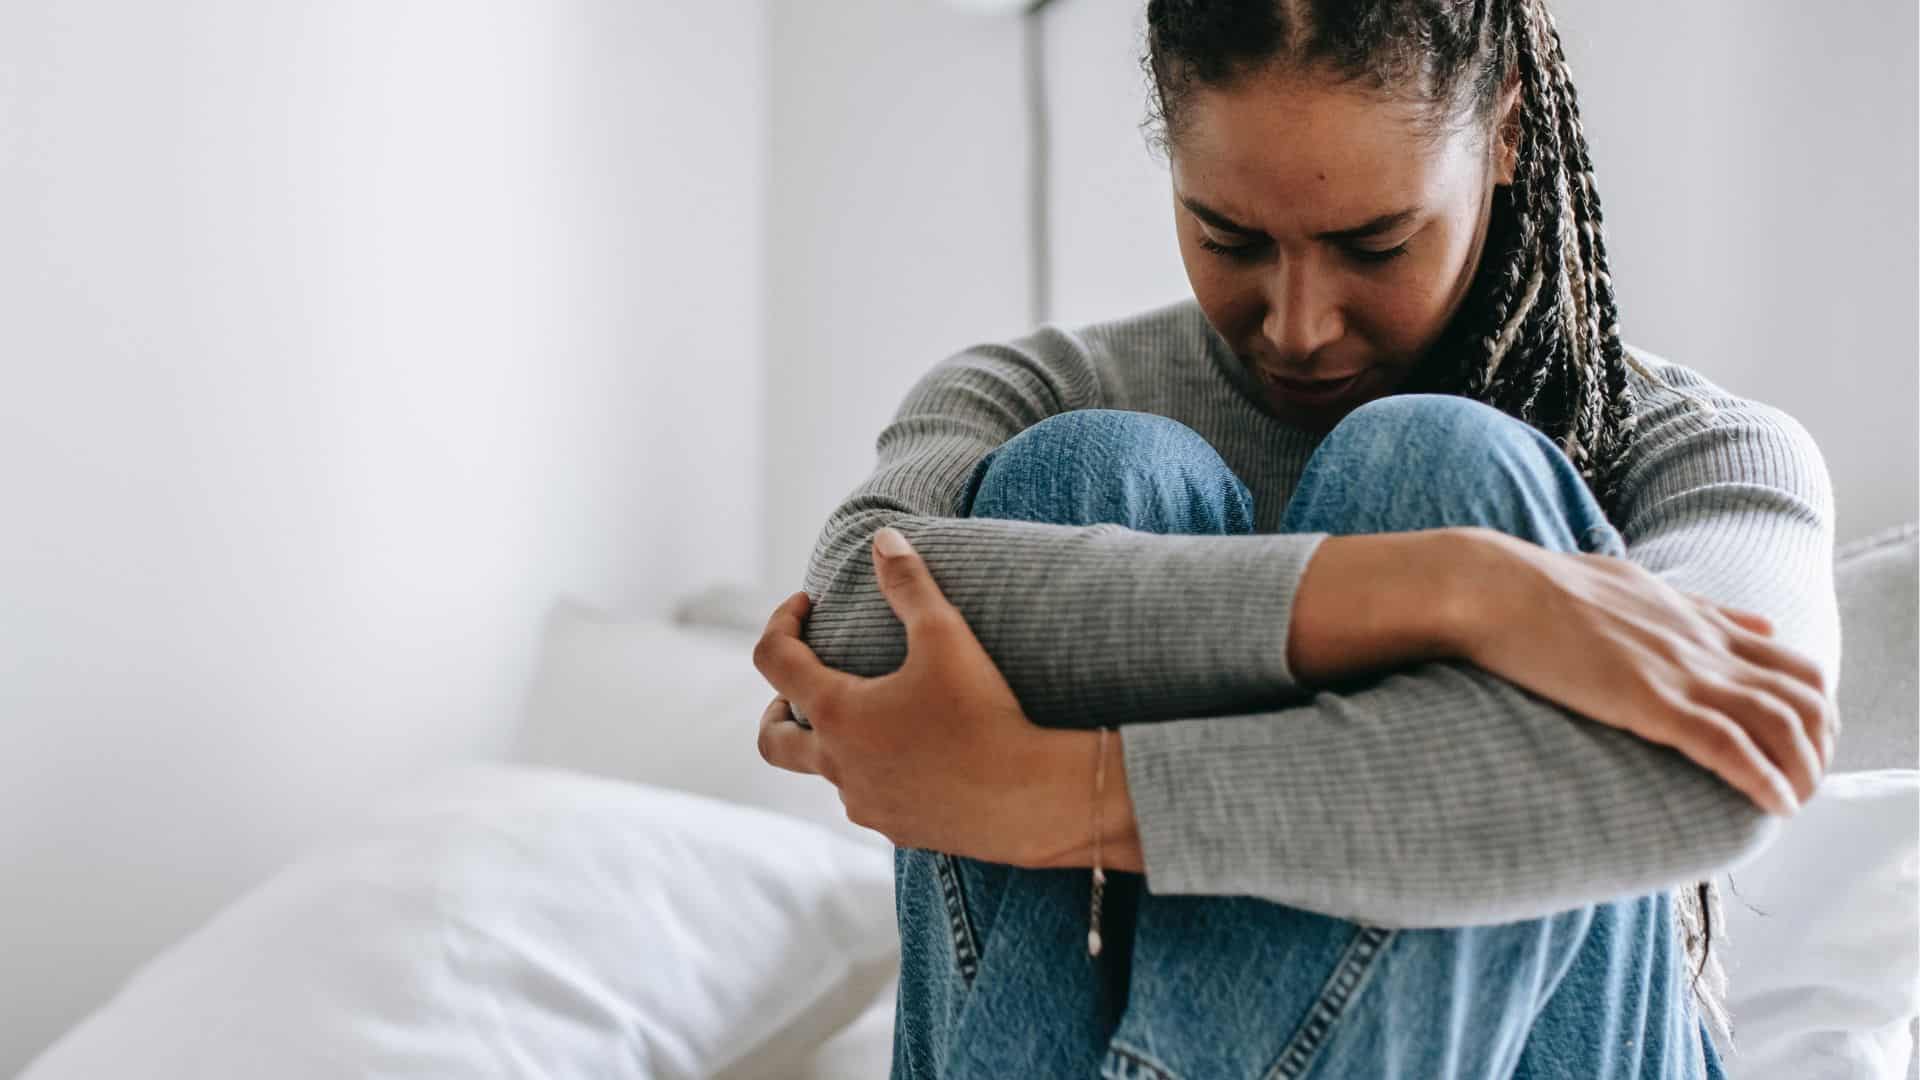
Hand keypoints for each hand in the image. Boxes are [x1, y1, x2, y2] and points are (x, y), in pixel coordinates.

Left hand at [752, 527, 1064, 866]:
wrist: (1030, 798)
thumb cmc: (984, 713)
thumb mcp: (946, 634)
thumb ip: (909, 583)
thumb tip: (882, 537)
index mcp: (837, 713)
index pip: (773, 659)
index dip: (781, 622)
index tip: (807, 605)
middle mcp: (838, 764)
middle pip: (772, 739)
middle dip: (778, 706)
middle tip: (804, 683)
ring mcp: (864, 802)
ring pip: (825, 770)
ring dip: (834, 740)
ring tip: (874, 715)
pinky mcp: (897, 828)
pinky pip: (868, 797)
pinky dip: (873, 771)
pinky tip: (914, 754)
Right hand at [1453, 528, 1834, 816]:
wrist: (1493, 586)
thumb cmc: (1543, 587)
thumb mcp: (1637, 585)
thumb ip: (1701, 608)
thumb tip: (1761, 621)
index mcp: (1698, 620)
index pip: (1794, 663)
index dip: (1814, 710)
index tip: (1803, 745)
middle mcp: (1704, 645)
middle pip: (1807, 696)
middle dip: (1820, 745)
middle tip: (1805, 780)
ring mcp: (1681, 672)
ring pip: (1782, 724)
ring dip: (1802, 770)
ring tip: (1795, 801)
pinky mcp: (1651, 701)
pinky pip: (1730, 745)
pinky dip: (1764, 780)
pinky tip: (1775, 806)